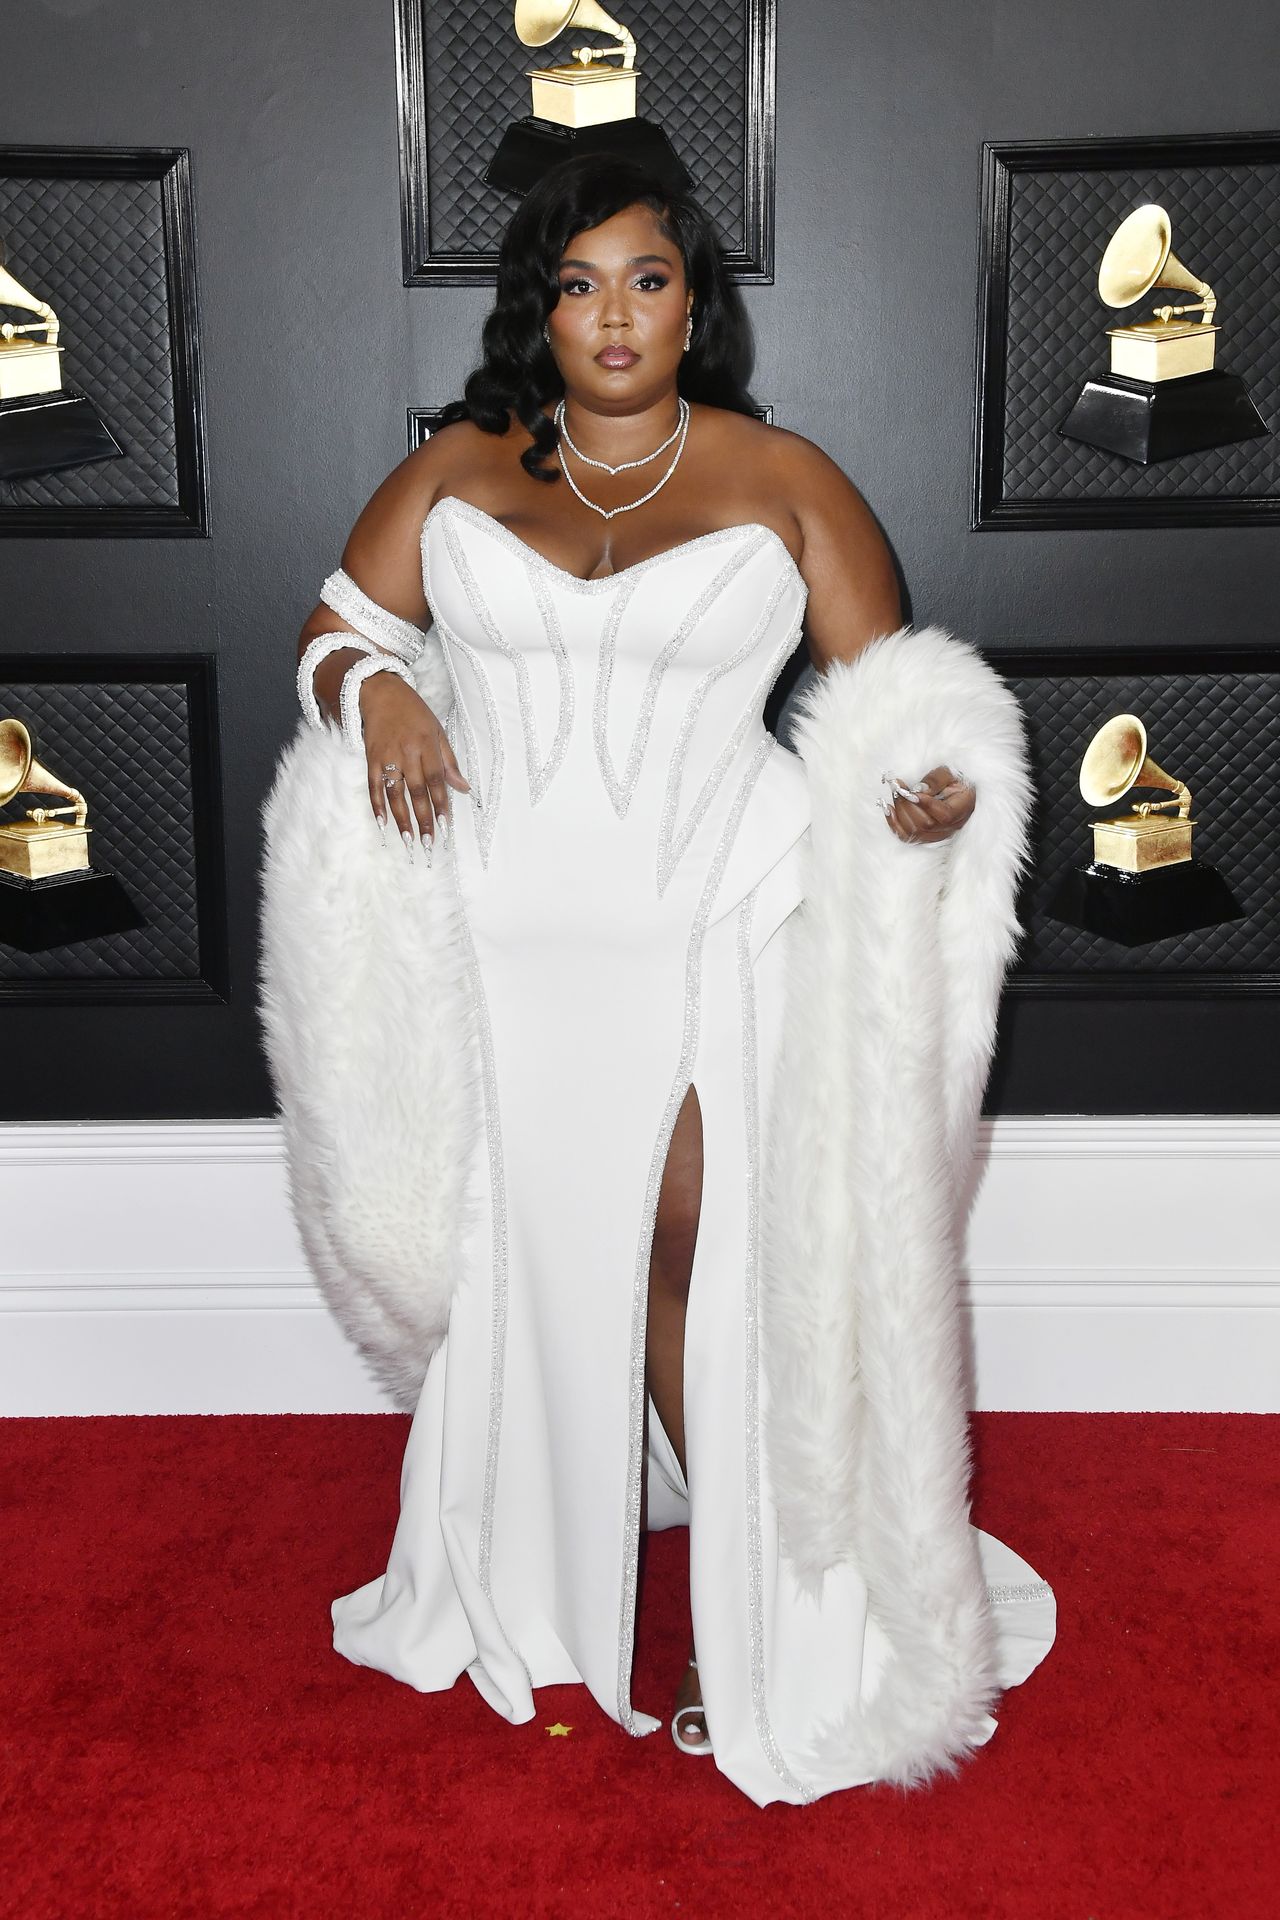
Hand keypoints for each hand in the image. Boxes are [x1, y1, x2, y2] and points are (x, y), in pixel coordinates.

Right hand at [359, 671, 469, 856]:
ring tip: (409, 839)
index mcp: (427, 744)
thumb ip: (449, 761)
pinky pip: (373, 786)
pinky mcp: (370, 759)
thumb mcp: (438, 731)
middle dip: (423, 818)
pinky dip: (377, 805)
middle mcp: (407, 752)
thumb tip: (464, 788)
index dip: (440, 803)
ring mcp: (386, 756)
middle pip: (416, 790)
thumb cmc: (414, 713)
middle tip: (428, 841)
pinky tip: (383, 823)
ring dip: (402, 818)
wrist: (380, 693)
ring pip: (395, 793)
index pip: (436, 779)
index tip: (445, 824)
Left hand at [881, 765, 974, 844]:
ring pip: (914, 831)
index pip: (945, 815)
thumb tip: (919, 790)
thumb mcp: (949, 773)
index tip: (911, 791)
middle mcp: (951, 827)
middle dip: (907, 804)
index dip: (926, 805)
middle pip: (925, 824)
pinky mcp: (925, 836)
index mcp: (962, 809)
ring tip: (895, 792)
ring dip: (900, 810)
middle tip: (897, 786)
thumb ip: (936, 780)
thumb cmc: (953, 780)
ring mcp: (938, 834)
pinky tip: (888, 809)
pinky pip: (907, 837)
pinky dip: (894, 824)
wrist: (954, 790)